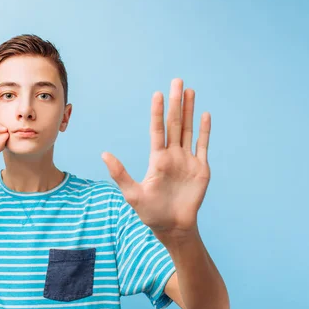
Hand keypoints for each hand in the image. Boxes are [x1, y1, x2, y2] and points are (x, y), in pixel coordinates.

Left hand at [102, 78, 210, 237]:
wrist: (173, 227)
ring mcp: (187, 161)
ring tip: (190, 91)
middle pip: (175, 124)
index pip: (157, 130)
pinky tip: (204, 115)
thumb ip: (120, 173)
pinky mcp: (201, 169)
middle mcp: (173, 156)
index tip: (157, 94)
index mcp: (157, 159)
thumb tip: (104, 154)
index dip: (157, 112)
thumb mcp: (132, 193)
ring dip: (189, 111)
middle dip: (175, 103)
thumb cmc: (151, 213)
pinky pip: (203, 146)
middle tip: (177, 81)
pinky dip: (204, 131)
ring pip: (189, 130)